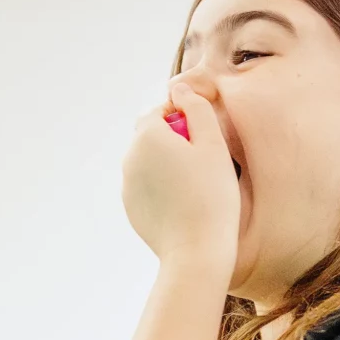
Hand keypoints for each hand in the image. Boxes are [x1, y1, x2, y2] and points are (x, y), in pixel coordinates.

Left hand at [121, 82, 239, 269]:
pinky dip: (159, 187)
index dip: (183, 118)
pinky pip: (145, 186)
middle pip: (150, 136)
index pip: (160, 112)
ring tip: (192, 184)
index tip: (202, 138)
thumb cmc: (211, 195)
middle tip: (200, 161)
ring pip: (146, 162)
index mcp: (146, 136)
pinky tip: (181, 202)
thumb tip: (179, 89)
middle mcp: (129, 158)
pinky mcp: (130, 208)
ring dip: (165, 163)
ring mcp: (126, 185)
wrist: (196, 250)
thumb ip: (196, 108)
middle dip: (172, 140)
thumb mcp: (213, 144)